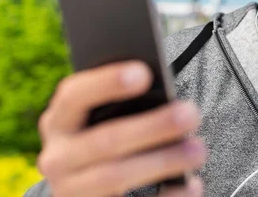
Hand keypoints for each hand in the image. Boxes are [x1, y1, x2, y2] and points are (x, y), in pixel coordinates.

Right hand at [37, 61, 205, 196]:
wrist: (84, 191)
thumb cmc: (104, 139)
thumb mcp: (100, 119)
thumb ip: (122, 105)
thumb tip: (165, 97)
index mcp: (60, 121)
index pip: (74, 95)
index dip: (107, 82)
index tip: (144, 72)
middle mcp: (59, 156)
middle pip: (105, 140)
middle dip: (153, 126)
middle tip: (190, 114)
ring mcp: (71, 190)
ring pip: (116, 176)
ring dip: (163, 162)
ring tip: (197, 151)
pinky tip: (192, 185)